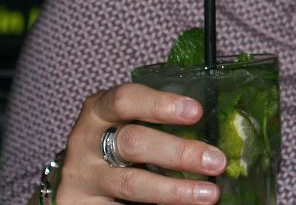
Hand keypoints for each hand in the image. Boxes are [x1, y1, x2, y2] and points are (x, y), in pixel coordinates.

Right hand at [55, 83, 225, 203]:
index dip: (161, 105)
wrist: (79, 175)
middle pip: (133, 143)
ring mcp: (83, 177)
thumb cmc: (115, 140)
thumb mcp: (127, 122)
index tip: (196, 111)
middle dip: (179, 153)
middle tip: (216, 161)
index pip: (126, 100)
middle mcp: (85, 142)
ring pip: (131, 183)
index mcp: (99, 110)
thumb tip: (217, 133)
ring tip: (208, 194)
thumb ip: (159, 121)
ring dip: (175, 190)